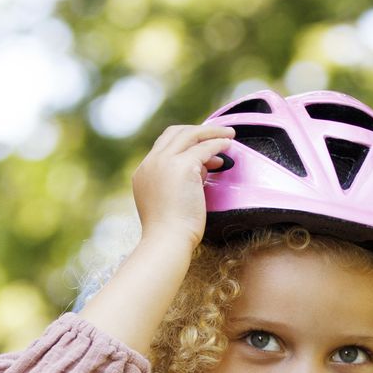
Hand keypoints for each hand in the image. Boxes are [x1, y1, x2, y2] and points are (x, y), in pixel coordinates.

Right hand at [130, 123, 232, 248]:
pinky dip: (218, 143)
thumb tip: (203, 168)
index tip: (203, 151)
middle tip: (218, 134)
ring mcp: (164, 162)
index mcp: (144, 172)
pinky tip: (229, 145)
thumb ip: (181, 181)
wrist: (167, 241)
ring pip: (190, 135)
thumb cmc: (171, 231)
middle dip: (198, 131)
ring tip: (229, 134)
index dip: (185, 143)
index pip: (164, 146)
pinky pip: (204, 147)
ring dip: (211, 132)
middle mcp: (151, 163)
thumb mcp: (170, 200)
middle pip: (174, 133)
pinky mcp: (182, 166)